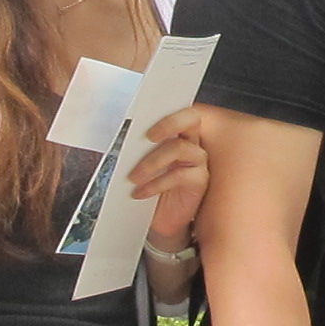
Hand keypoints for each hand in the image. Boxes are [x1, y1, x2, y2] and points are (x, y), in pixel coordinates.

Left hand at [131, 106, 209, 254]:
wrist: (158, 220)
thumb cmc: (150, 187)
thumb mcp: (139, 165)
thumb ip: (137, 148)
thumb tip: (125, 137)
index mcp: (177, 132)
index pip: (176, 109)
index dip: (165, 105)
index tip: (143, 110)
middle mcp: (191, 141)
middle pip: (191, 118)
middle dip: (169, 122)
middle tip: (147, 136)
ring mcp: (198, 160)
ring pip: (178, 148)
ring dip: (151, 162)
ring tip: (133, 177)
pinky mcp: (200, 180)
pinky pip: (178, 175)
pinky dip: (155, 184)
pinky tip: (140, 193)